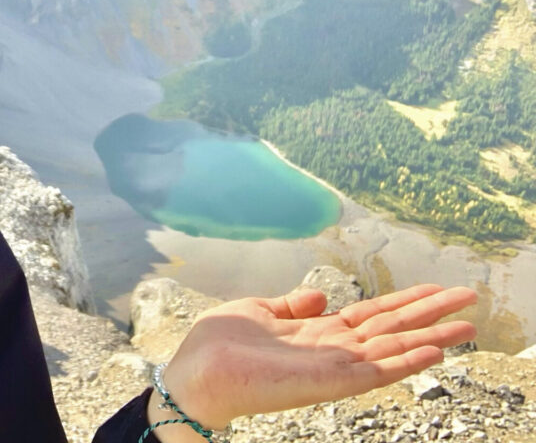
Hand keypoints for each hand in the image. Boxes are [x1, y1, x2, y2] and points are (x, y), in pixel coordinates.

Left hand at [146, 284, 476, 438]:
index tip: (436, 288)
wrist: (197, 371)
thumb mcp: (259, 311)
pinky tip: (433, 351)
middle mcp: (333, 349)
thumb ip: (292, 306)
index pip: (372, 314)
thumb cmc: (221, 344)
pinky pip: (375, 370)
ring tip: (469, 325)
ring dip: (432, 336)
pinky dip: (406, 361)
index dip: (404, 300)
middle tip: (471, 297)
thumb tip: (322, 296)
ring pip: (393, 347)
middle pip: (392, 327)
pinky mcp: (328, 381)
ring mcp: (334, 366)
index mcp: (318, 332)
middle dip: (431, 313)